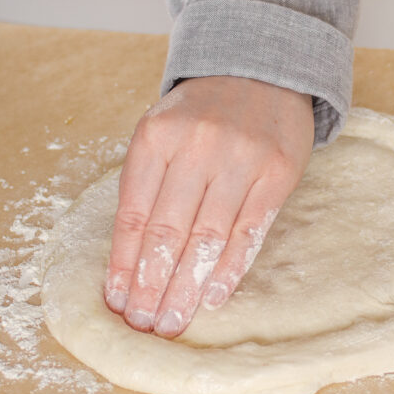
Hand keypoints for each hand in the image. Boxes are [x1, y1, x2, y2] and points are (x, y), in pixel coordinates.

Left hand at [104, 76, 314, 337]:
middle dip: (151, 285)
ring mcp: (240, 160)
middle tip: (143, 323)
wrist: (262, 69)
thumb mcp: (162, 131)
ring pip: (207, 237)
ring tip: (172, 320)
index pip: (134, 214)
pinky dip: (230, 269)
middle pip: (168, 231)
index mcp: (156, 136)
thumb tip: (129, 258)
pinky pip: (249, 232)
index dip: (123, 263)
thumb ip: (146, 183)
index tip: (116, 301)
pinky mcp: (276, 174)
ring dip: (186, 286)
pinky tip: (212, 296)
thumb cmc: (203, 111)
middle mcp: (197, 146)